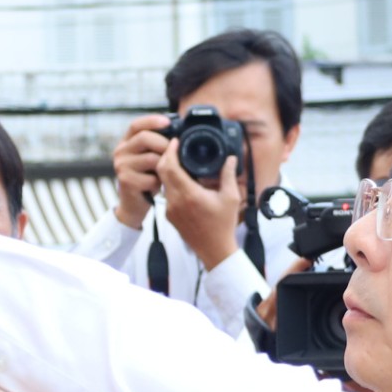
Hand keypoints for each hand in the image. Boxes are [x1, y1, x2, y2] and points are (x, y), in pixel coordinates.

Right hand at [110, 115, 169, 227]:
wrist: (134, 204)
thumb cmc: (147, 177)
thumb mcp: (151, 157)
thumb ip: (158, 144)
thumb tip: (178, 134)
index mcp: (126, 142)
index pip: (136, 125)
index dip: (152, 120)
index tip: (168, 122)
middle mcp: (120, 152)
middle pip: (144, 138)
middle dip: (164, 144)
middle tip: (174, 152)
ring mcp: (121, 166)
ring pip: (150, 158)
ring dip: (163, 166)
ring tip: (165, 172)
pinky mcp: (126, 181)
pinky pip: (151, 178)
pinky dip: (159, 182)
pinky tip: (158, 185)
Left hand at [158, 142, 249, 270]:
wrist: (214, 250)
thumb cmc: (223, 225)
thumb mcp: (230, 197)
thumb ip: (228, 175)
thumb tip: (230, 158)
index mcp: (189, 194)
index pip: (169, 167)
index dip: (169, 151)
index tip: (175, 141)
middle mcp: (175, 201)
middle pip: (161, 171)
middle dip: (165, 156)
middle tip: (174, 147)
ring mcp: (170, 209)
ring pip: (162, 182)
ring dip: (166, 170)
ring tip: (178, 160)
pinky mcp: (169, 215)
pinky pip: (165, 193)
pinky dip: (169, 182)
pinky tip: (180, 178)